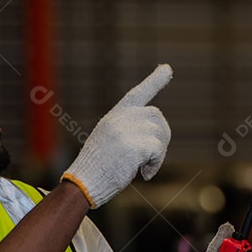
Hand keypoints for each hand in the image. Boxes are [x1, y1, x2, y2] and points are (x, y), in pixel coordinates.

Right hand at [61, 64, 171, 207]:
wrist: (84, 183)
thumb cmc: (97, 167)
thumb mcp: (110, 138)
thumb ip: (129, 127)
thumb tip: (156, 127)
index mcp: (115, 115)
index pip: (138, 93)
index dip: (155, 80)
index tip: (167, 68)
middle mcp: (121, 118)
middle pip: (157, 117)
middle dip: (161, 136)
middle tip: (152, 157)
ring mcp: (127, 130)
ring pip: (160, 135)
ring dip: (158, 154)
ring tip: (144, 167)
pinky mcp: (134, 146)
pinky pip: (158, 150)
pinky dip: (156, 164)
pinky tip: (144, 174)